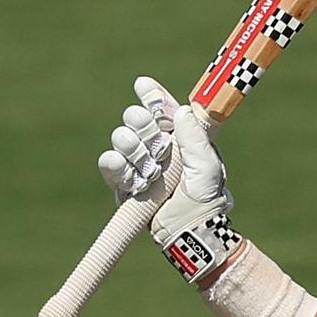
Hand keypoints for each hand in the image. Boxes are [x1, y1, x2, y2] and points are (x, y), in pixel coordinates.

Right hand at [97, 77, 240, 282]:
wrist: (188, 230)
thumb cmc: (205, 198)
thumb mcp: (207, 164)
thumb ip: (194, 136)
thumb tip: (181, 110)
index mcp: (180, 138)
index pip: (163, 108)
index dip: (152, 95)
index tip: (143, 86)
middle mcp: (157, 146)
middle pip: (136, 117)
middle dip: (141, 122)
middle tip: (155, 140)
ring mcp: (139, 163)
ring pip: (121, 137)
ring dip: (133, 148)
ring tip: (150, 168)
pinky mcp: (123, 183)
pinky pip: (110, 163)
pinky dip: (117, 165)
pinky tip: (133, 176)